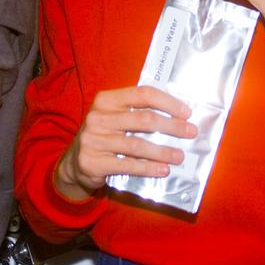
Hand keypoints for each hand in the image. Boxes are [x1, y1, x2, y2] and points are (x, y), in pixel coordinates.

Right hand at [55, 85, 195, 200]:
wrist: (73, 163)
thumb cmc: (104, 137)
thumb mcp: (114, 118)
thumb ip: (137, 113)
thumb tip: (177, 117)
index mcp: (106, 99)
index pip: (142, 94)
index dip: (167, 102)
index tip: (186, 112)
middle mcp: (97, 117)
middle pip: (143, 119)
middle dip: (171, 126)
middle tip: (190, 133)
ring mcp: (93, 139)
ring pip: (137, 144)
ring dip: (163, 151)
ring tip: (179, 156)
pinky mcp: (92, 162)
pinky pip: (127, 165)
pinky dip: (148, 168)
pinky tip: (163, 170)